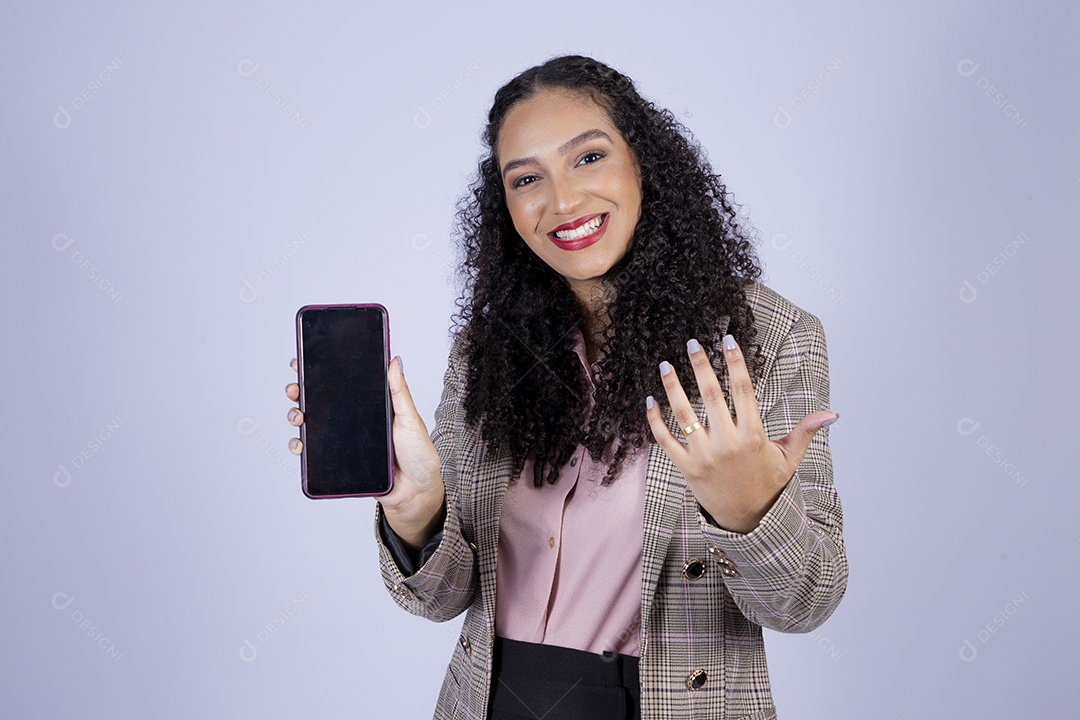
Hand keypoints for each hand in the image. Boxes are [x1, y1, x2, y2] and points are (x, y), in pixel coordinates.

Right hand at [285, 357, 444, 549]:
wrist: (415, 492)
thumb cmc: (418, 455)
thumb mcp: (410, 419)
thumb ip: (400, 392)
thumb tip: (394, 361)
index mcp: (370, 405)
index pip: (342, 384)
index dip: (321, 372)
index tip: (304, 360)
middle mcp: (353, 421)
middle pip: (320, 402)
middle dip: (301, 392)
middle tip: (295, 389)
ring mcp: (344, 441)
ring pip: (312, 425)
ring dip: (296, 416)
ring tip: (298, 417)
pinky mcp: (339, 461)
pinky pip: (314, 453)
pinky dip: (301, 447)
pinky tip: (300, 444)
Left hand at [645, 335, 836, 533]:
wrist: (748, 521)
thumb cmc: (768, 484)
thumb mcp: (789, 458)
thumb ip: (806, 431)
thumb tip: (833, 414)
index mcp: (753, 436)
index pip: (743, 389)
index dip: (735, 362)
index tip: (728, 340)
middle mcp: (727, 443)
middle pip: (711, 394)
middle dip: (700, 365)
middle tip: (692, 342)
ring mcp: (704, 456)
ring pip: (684, 414)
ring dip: (672, 386)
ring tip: (665, 364)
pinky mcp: (686, 468)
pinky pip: (665, 440)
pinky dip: (655, 420)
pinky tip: (650, 400)